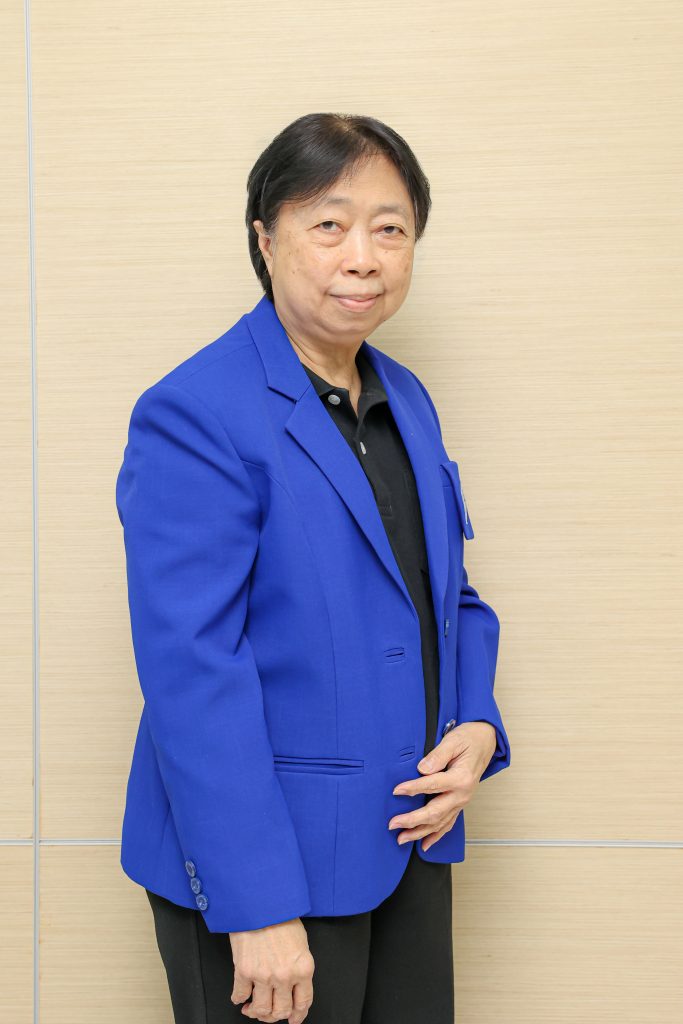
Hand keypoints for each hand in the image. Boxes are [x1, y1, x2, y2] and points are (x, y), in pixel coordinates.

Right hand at [229, 917, 314, 1022]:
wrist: (261, 902)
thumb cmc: (281, 915)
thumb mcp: (301, 942)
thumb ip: (299, 966)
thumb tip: (295, 985)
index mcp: (303, 969)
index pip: (303, 1003)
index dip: (298, 1015)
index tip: (293, 1019)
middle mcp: (285, 976)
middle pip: (282, 1011)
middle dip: (276, 1016)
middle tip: (270, 1012)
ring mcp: (264, 976)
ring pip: (262, 1010)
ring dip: (256, 1013)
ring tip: (252, 1008)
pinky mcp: (244, 971)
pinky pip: (240, 995)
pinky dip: (238, 998)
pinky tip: (239, 996)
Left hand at [388, 721, 497, 851]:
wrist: (485, 742)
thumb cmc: (469, 739)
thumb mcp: (453, 741)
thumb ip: (438, 755)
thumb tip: (422, 769)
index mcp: (461, 778)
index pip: (432, 785)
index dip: (413, 788)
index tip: (397, 791)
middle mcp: (462, 794)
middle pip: (435, 812)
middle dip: (412, 820)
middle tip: (393, 824)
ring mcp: (462, 802)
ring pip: (439, 823)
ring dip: (419, 832)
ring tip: (401, 839)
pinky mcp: (459, 804)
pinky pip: (448, 824)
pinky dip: (436, 836)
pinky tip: (424, 844)